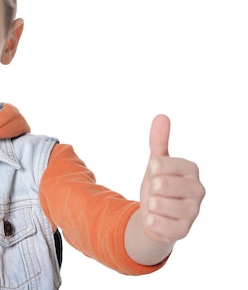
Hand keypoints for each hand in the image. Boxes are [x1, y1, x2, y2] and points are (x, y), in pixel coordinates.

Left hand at [139, 114, 204, 242]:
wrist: (155, 216)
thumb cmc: (158, 186)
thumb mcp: (156, 163)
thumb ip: (158, 141)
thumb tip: (161, 116)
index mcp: (191, 170)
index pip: (161, 164)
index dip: (152, 170)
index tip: (156, 174)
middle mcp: (198, 190)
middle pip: (160, 185)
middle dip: (151, 189)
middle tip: (157, 193)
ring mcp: (193, 212)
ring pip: (158, 204)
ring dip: (150, 206)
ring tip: (157, 206)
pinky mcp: (184, 231)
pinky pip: (157, 223)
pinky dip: (151, 221)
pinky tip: (156, 219)